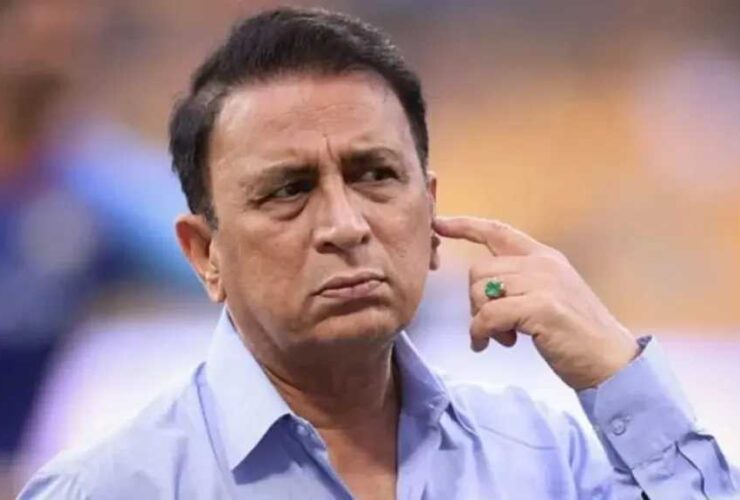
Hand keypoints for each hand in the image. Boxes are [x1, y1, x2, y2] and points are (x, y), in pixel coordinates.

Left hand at [433, 216, 638, 389]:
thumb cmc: (575, 335)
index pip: (498, 232)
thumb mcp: (548, 296)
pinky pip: (488, 315)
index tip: (439, 223)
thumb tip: (482, 288)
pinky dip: (481, 333)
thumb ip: (519, 283)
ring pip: (481, 292)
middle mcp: (543, 263)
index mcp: (544, 257)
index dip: (465, 226)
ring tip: (502, 337)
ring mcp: (543, 283)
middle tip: (492, 326)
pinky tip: (490, 345)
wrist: (610, 361)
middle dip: (475, 301)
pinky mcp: (540, 307)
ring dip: (481, 320)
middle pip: (479, 271)